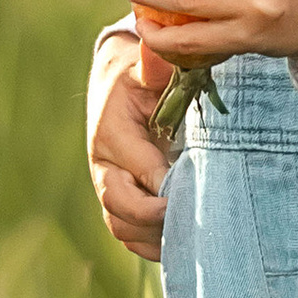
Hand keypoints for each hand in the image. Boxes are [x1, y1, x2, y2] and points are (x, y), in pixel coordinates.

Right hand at [87, 32, 171, 257]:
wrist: (118, 84)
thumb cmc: (139, 74)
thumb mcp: (146, 65)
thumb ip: (154, 65)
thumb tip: (159, 52)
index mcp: (111, 132)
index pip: (137, 169)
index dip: (164, 189)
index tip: (194, 196)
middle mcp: (103, 164)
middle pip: (119, 206)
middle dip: (154, 220)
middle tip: (193, 221)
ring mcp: (109, 185)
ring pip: (120, 225)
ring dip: (152, 238)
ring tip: (189, 238)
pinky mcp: (117, 199)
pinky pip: (126, 233)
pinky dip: (150, 245)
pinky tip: (179, 245)